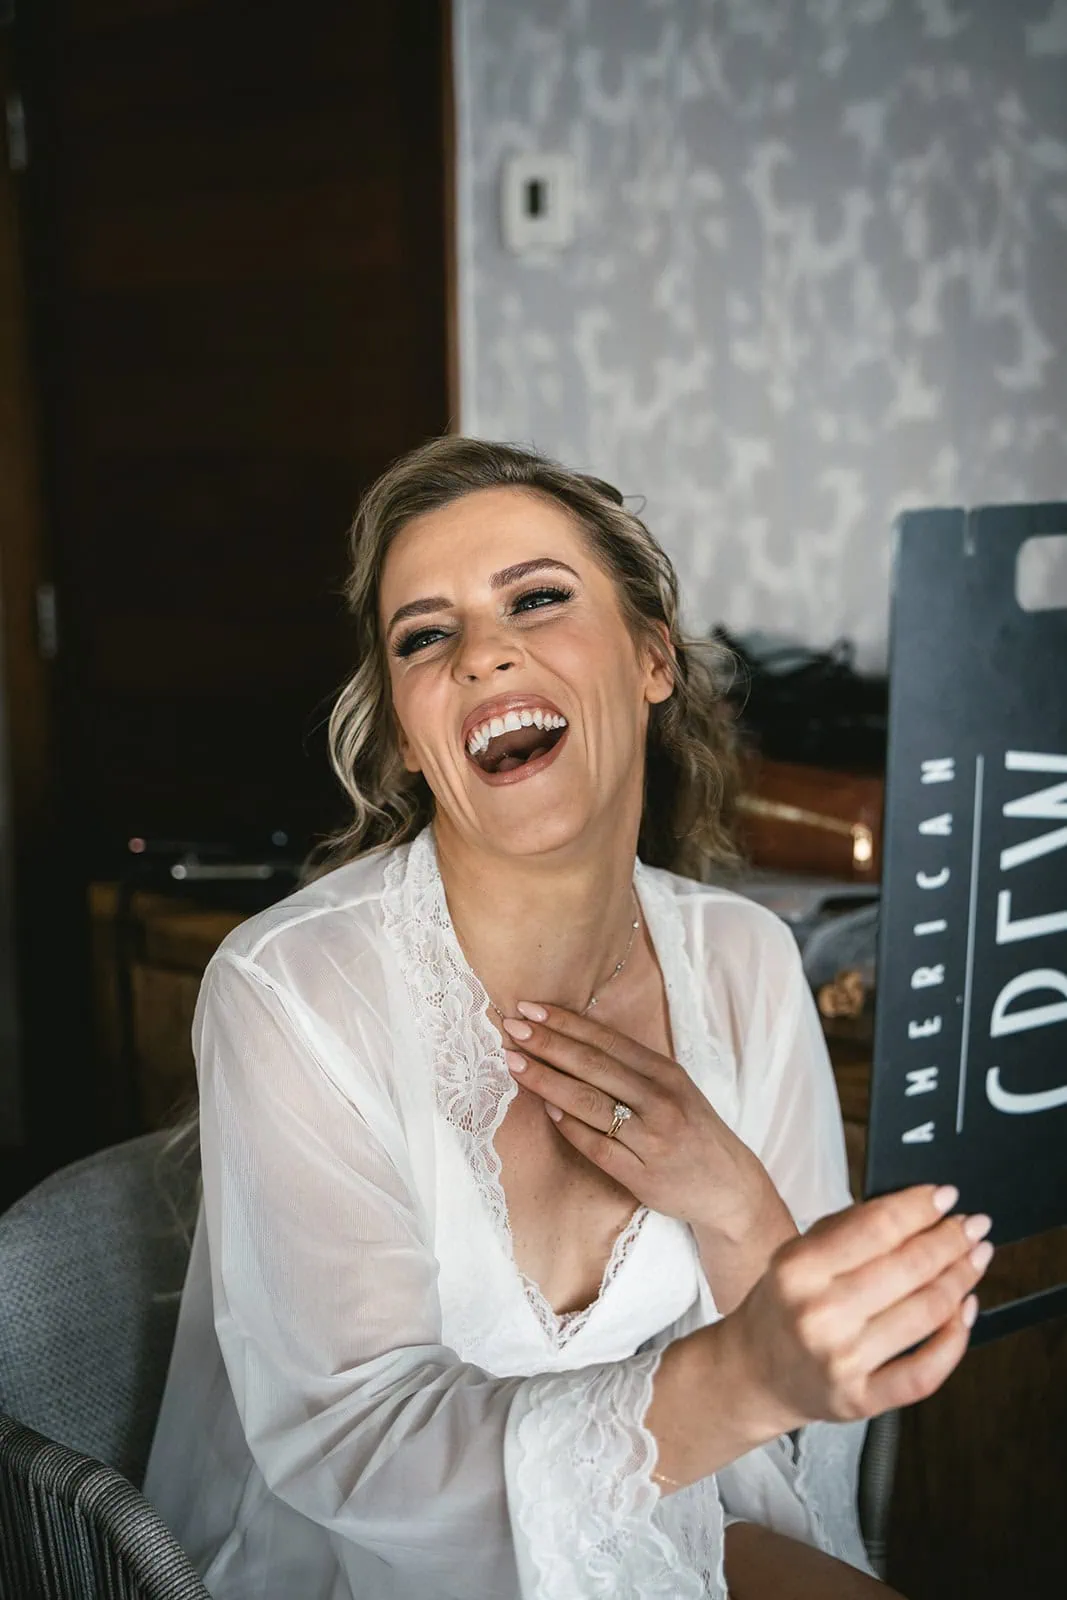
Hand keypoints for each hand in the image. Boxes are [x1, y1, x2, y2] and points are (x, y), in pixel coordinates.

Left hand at [499, 1001, 776, 1237]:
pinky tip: (543, 1107)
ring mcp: (649, 1138)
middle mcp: (659, 1100)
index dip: (566, 1023)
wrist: (730, 1187)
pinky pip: (594, 1145)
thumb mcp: (673, 1088)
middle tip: (511, 1027)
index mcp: (666, 1072)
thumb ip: (632, 1068)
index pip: (606, 1040)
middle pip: (593, 1066)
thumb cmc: (692, 1130)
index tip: (530, 1008)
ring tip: (513, 1062)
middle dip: (548, 1044)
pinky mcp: (640, 1174)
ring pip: (588, 1103)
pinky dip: (566, 1125)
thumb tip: (572, 1042)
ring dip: (547, 1080)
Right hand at [730, 1183, 993, 1433]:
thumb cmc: (783, 1306)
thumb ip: (850, 1229)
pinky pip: (926, 1371)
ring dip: (962, 1279)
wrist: (755, 1372)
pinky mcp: (862, 1399)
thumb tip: (916, 1208)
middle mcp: (820, 1314)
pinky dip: (956, 1339)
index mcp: (799, 1268)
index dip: (920, 1208)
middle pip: (909, 1267)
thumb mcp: (798, 1254)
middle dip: (951, 1240)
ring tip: (974, 1260)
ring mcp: (843, 1360)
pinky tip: (965, 1311)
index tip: (946, 1197)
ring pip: (926, 1312)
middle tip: (972, 1227)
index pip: (876, 1227)